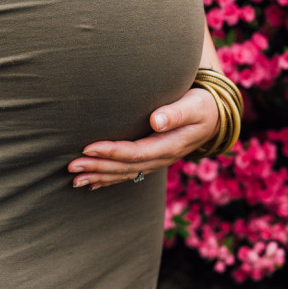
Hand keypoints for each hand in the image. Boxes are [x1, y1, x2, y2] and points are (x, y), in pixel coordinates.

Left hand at [67, 88, 219, 189]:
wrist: (215, 118)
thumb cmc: (203, 105)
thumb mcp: (195, 106)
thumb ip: (176, 113)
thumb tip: (156, 120)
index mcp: (170, 145)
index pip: (136, 152)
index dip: (111, 152)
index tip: (88, 148)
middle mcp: (161, 158)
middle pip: (125, 167)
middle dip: (97, 167)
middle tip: (72, 166)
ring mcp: (156, 162)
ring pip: (124, 173)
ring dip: (99, 176)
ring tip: (75, 179)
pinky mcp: (151, 160)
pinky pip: (128, 173)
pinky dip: (109, 179)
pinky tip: (92, 183)